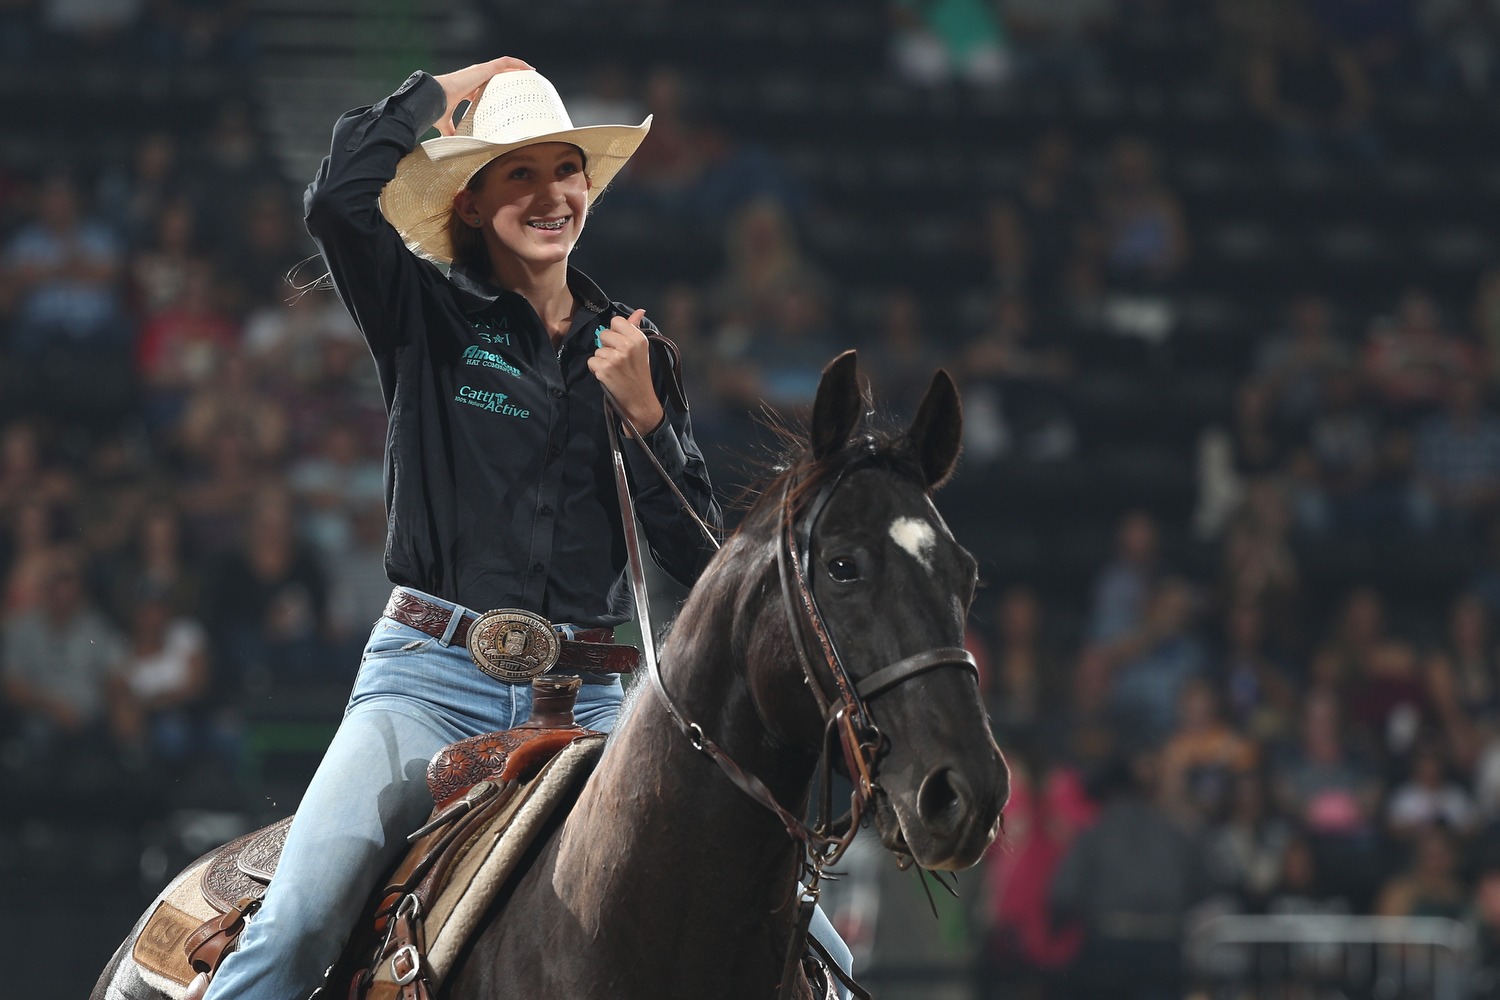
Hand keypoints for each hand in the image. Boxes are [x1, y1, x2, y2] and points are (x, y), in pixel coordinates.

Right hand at [431, 56, 532, 135]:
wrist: (433, 99)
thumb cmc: (436, 108)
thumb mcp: (446, 123)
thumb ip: (451, 131)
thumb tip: (452, 144)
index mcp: (468, 89)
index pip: (486, 86)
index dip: (499, 90)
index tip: (509, 98)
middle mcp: (475, 78)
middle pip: (498, 75)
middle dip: (512, 78)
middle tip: (526, 87)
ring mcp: (479, 72)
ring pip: (504, 66)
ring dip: (519, 68)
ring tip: (532, 75)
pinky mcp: (483, 69)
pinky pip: (505, 62)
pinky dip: (518, 63)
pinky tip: (529, 69)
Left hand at [589, 308, 664, 435]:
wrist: (640, 401)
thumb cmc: (639, 374)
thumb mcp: (641, 350)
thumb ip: (635, 328)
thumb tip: (640, 311)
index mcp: (638, 338)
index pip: (616, 321)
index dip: (614, 332)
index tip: (621, 345)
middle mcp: (628, 345)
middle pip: (603, 334)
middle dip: (606, 347)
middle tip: (618, 361)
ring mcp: (616, 358)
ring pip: (597, 350)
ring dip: (602, 360)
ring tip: (615, 371)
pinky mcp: (605, 369)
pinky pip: (591, 362)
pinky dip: (597, 370)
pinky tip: (609, 377)